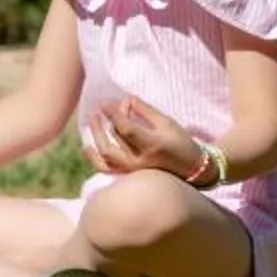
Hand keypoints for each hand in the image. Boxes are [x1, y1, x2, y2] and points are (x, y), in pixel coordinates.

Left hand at [87, 96, 203, 177]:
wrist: (190, 170)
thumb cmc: (180, 142)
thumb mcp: (166, 122)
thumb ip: (145, 111)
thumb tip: (125, 101)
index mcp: (151, 145)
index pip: (125, 129)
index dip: (113, 114)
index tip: (106, 103)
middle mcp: (139, 161)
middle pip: (114, 140)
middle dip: (104, 122)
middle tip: (99, 109)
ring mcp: (133, 171)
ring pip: (106, 156)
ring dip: (96, 137)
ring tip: (92, 121)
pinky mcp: (129, 175)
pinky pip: (107, 168)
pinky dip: (94, 159)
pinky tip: (86, 147)